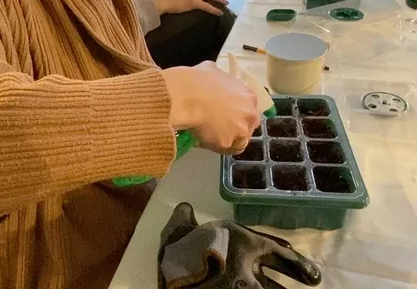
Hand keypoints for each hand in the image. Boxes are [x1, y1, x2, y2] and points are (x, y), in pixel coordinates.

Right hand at [159, 203, 321, 288]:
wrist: (174, 267)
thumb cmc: (180, 242)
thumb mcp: (183, 225)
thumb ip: (188, 217)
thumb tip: (184, 208)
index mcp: (244, 244)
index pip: (280, 256)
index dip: (299, 266)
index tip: (314, 277)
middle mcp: (248, 269)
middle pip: (277, 287)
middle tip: (310, 287)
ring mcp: (240, 287)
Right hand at [162, 62, 260, 154]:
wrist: (186, 96)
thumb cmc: (198, 80)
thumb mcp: (211, 70)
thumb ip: (219, 77)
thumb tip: (212, 76)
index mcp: (249, 95)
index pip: (250, 108)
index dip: (237, 111)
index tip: (226, 112)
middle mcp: (249, 114)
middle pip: (248, 126)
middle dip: (236, 127)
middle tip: (219, 125)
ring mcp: (240, 131)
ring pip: (239, 141)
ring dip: (227, 139)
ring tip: (210, 135)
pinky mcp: (227, 144)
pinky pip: (223, 149)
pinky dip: (215, 146)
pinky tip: (204, 140)